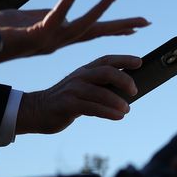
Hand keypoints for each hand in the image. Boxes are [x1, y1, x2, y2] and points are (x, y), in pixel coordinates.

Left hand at [0, 0, 148, 71]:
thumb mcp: (23, 23)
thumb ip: (35, 20)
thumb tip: (42, 16)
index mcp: (56, 38)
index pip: (90, 32)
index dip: (113, 29)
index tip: (135, 27)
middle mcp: (57, 41)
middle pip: (95, 32)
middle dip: (121, 26)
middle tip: (146, 21)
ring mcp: (48, 39)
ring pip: (82, 25)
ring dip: (100, 8)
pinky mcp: (35, 34)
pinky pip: (57, 14)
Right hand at [15, 55, 141, 134]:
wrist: (36, 110)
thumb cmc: (67, 100)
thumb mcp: (83, 88)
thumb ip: (101, 87)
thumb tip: (129, 92)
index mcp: (85, 70)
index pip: (107, 60)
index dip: (124, 59)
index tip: (140, 62)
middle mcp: (80, 76)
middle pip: (106, 72)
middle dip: (124, 79)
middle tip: (135, 90)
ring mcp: (73, 90)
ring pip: (101, 92)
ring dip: (118, 101)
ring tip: (127, 109)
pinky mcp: (67, 105)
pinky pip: (92, 108)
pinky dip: (108, 112)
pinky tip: (118, 117)